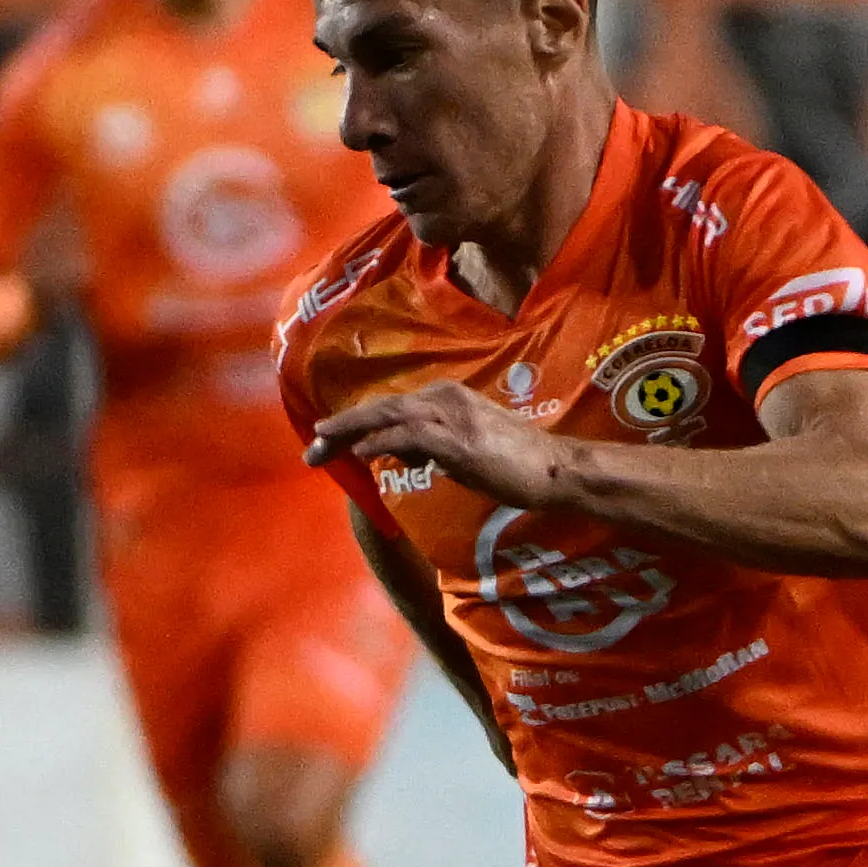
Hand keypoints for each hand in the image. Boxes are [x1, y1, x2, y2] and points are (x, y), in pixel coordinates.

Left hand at [306, 380, 567, 507]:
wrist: (556, 469)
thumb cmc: (518, 464)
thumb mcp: (468, 450)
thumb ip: (435, 446)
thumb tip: (403, 454)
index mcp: (447, 397)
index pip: (391, 408)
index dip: (355, 423)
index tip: (327, 441)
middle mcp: (446, 399)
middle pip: (382, 408)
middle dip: (342, 426)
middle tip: (311, 446)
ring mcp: (453, 417)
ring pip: (389, 416)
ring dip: (351, 431)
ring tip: (321, 444)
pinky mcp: (460, 441)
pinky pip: (411, 436)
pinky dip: (382, 442)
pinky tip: (360, 452)